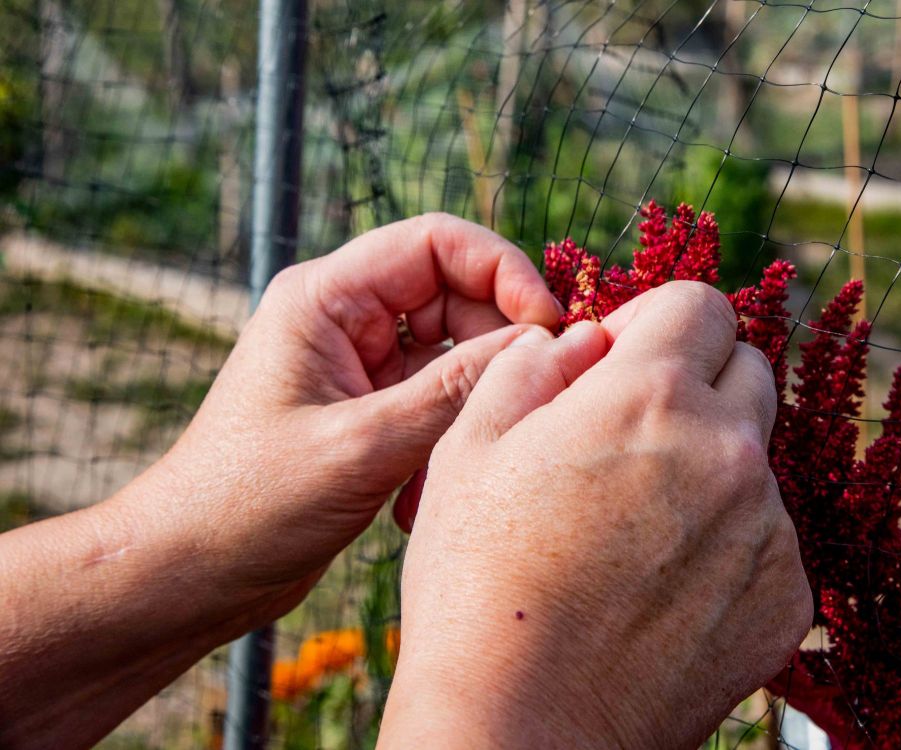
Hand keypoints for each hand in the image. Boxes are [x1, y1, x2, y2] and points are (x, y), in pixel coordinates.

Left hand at [129, 213, 560, 623]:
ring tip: (464, 460)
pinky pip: (438, 400)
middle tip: (533, 396)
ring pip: (455, 353)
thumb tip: (545, 345)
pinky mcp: (370, 411)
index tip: (548, 325)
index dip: (503, 271)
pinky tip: (428, 493)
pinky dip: (450, 437)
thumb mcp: (363, 445)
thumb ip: (456, 391)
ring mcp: (359, 366)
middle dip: (499, 344)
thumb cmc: (249, 504)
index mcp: (326, 297)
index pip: (437, 242)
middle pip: (456, 295)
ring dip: (474, 402)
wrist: (189, 574)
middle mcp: (345, 319)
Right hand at [380, 281, 812, 747]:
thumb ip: (532, 365)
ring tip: (634, 533)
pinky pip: (768, 541)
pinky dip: (729, 547)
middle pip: (748, 372)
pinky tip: (662, 589)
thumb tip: (583, 340)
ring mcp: (767, 529)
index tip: (624, 359)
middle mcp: (728, 451)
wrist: (519, 728)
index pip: (703, 304)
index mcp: (652, 396)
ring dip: (709, 471)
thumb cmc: (476, 586)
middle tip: (631, 439)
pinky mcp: (786, 599)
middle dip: (696, 384)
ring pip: (754, 462)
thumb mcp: (468, 447)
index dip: (658, 320)